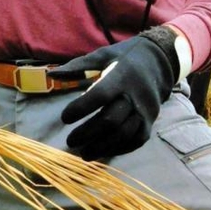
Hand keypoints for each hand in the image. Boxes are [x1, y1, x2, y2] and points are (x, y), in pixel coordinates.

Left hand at [50, 29, 179, 159]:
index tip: (64, 118)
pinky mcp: (151, 121)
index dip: (81, 108)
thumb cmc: (124, 58)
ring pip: (124, 134)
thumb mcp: (102, 55)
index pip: (100, 95)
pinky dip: (119, 149)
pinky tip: (103, 152)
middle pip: (111, 120)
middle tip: (70, 141)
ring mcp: (146, 110)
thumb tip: (50, 74)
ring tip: (83, 154)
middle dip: (88, 133)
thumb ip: (77, 66)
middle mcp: (135, 95)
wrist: (160, 61)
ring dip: (102, 147)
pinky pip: (136, 140)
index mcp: (120, 76)